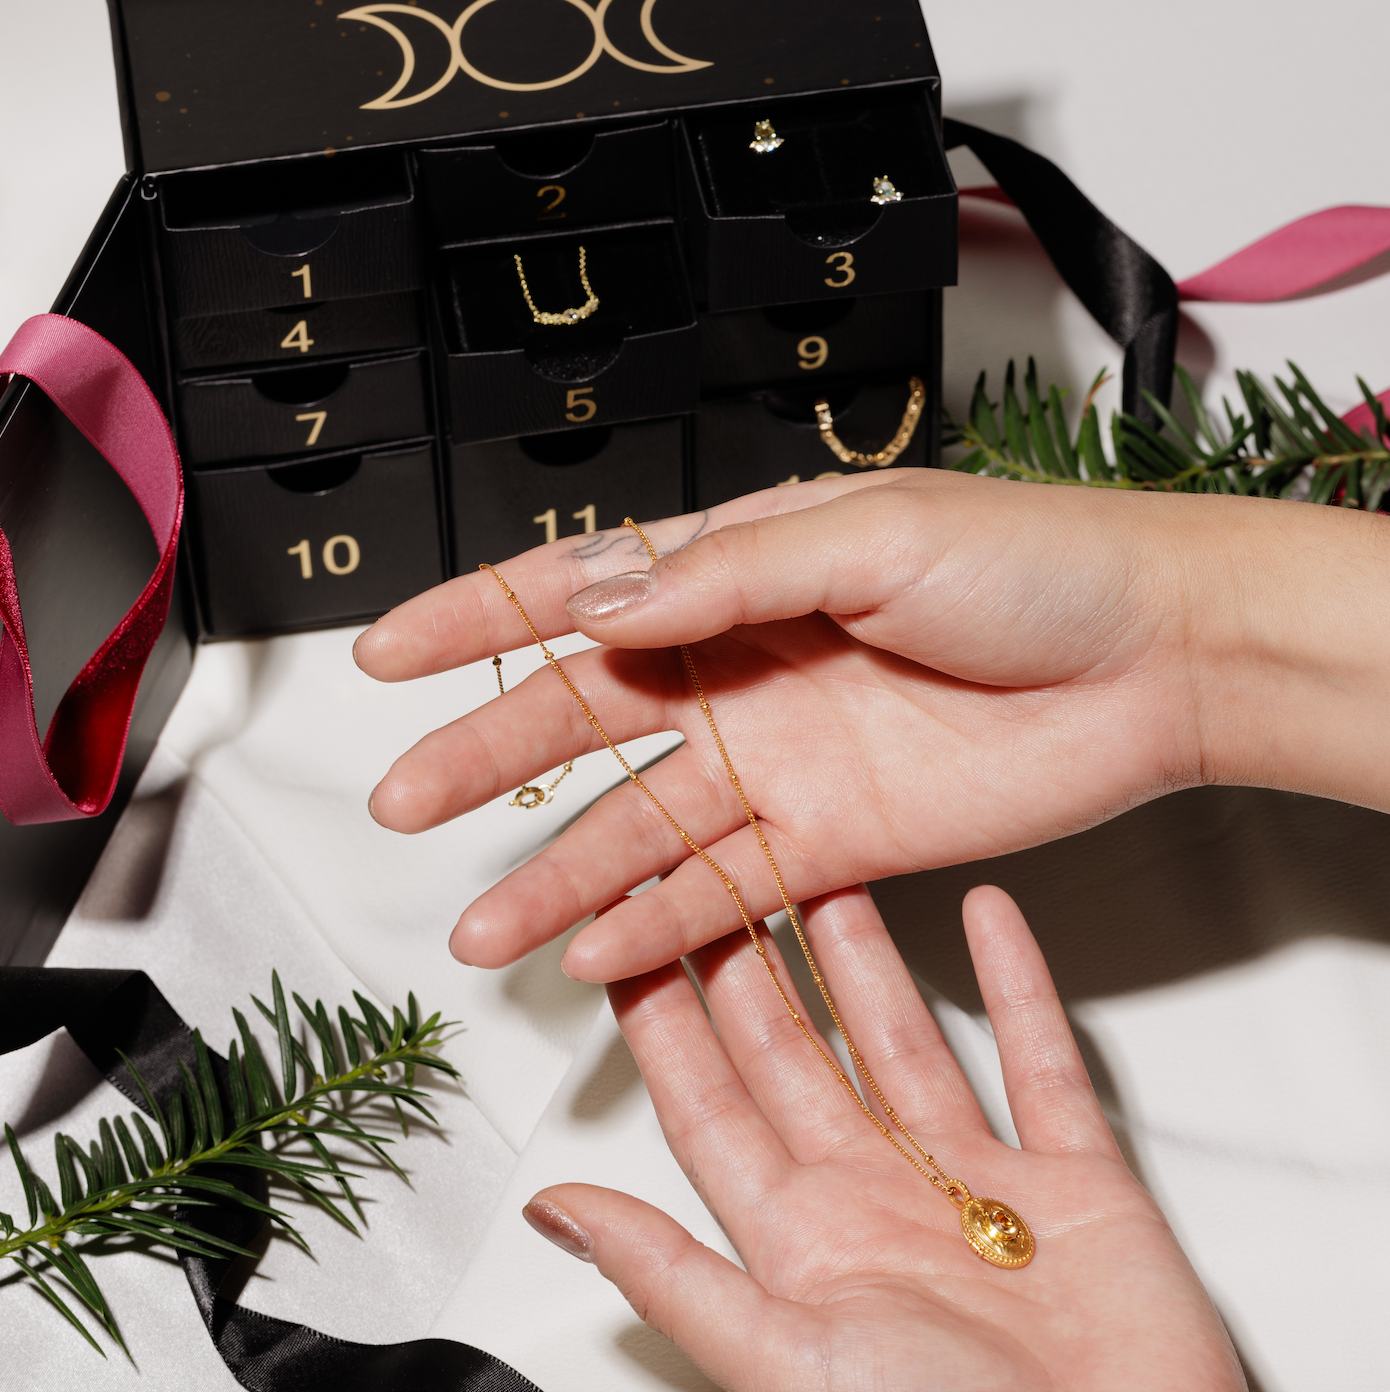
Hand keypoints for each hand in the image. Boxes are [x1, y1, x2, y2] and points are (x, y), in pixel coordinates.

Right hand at [354, 469, 1389, 979]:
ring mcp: (778, 761)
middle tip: (403, 802)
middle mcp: (740, 667)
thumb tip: (597, 600)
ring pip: (641, 826)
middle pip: (586, 720)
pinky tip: (597, 953)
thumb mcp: (868, 538)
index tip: (385, 653)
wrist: (1151, 660)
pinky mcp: (830, 841)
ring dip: (562, 877)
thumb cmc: (1028, 564)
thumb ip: (726, 575)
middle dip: (488, 758)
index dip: (475, 619)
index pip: (580, 590)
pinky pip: (726, 889)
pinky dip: (662, 922)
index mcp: (738, 569)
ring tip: (482, 930)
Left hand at [522, 886, 1245, 1391]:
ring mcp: (975, 1185)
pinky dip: (1018, 983)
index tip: (630, 943)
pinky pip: (1037, 1058)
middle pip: (795, 1052)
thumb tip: (556, 1211)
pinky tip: (990, 918)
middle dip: (750, 965)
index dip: (665, 1022)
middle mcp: (876, 1200)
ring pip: (901, 1037)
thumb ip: (671, 1272)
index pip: (710, 1104)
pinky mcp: (1074, 1183)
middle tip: (720, 878)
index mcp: (802, 1242)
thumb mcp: (785, 1357)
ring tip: (828, 874)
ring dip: (863, 956)